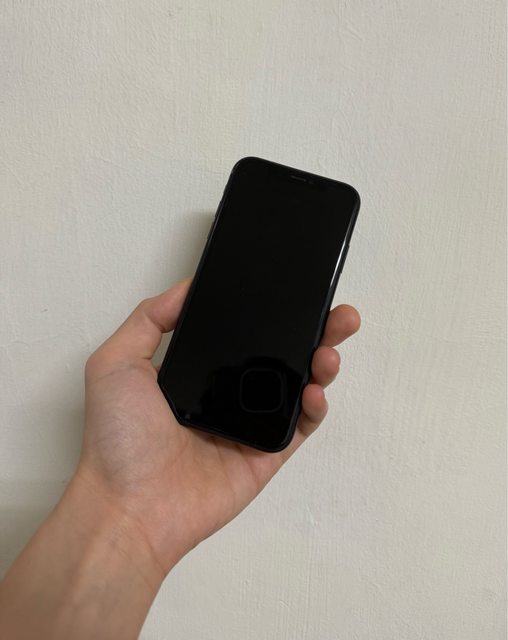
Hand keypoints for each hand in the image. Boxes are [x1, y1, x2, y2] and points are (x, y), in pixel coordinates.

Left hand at [78, 278, 360, 572]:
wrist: (129, 506)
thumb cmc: (117, 437)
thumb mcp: (117, 362)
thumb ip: (149, 318)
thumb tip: (188, 286)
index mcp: (198, 369)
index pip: (244, 331)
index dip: (270, 310)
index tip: (292, 288)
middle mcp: (228, 392)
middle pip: (281, 354)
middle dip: (313, 329)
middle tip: (335, 313)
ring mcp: (251, 423)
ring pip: (299, 386)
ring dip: (323, 361)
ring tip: (330, 345)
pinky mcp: (267, 453)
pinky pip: (301, 426)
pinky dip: (317, 406)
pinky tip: (315, 389)